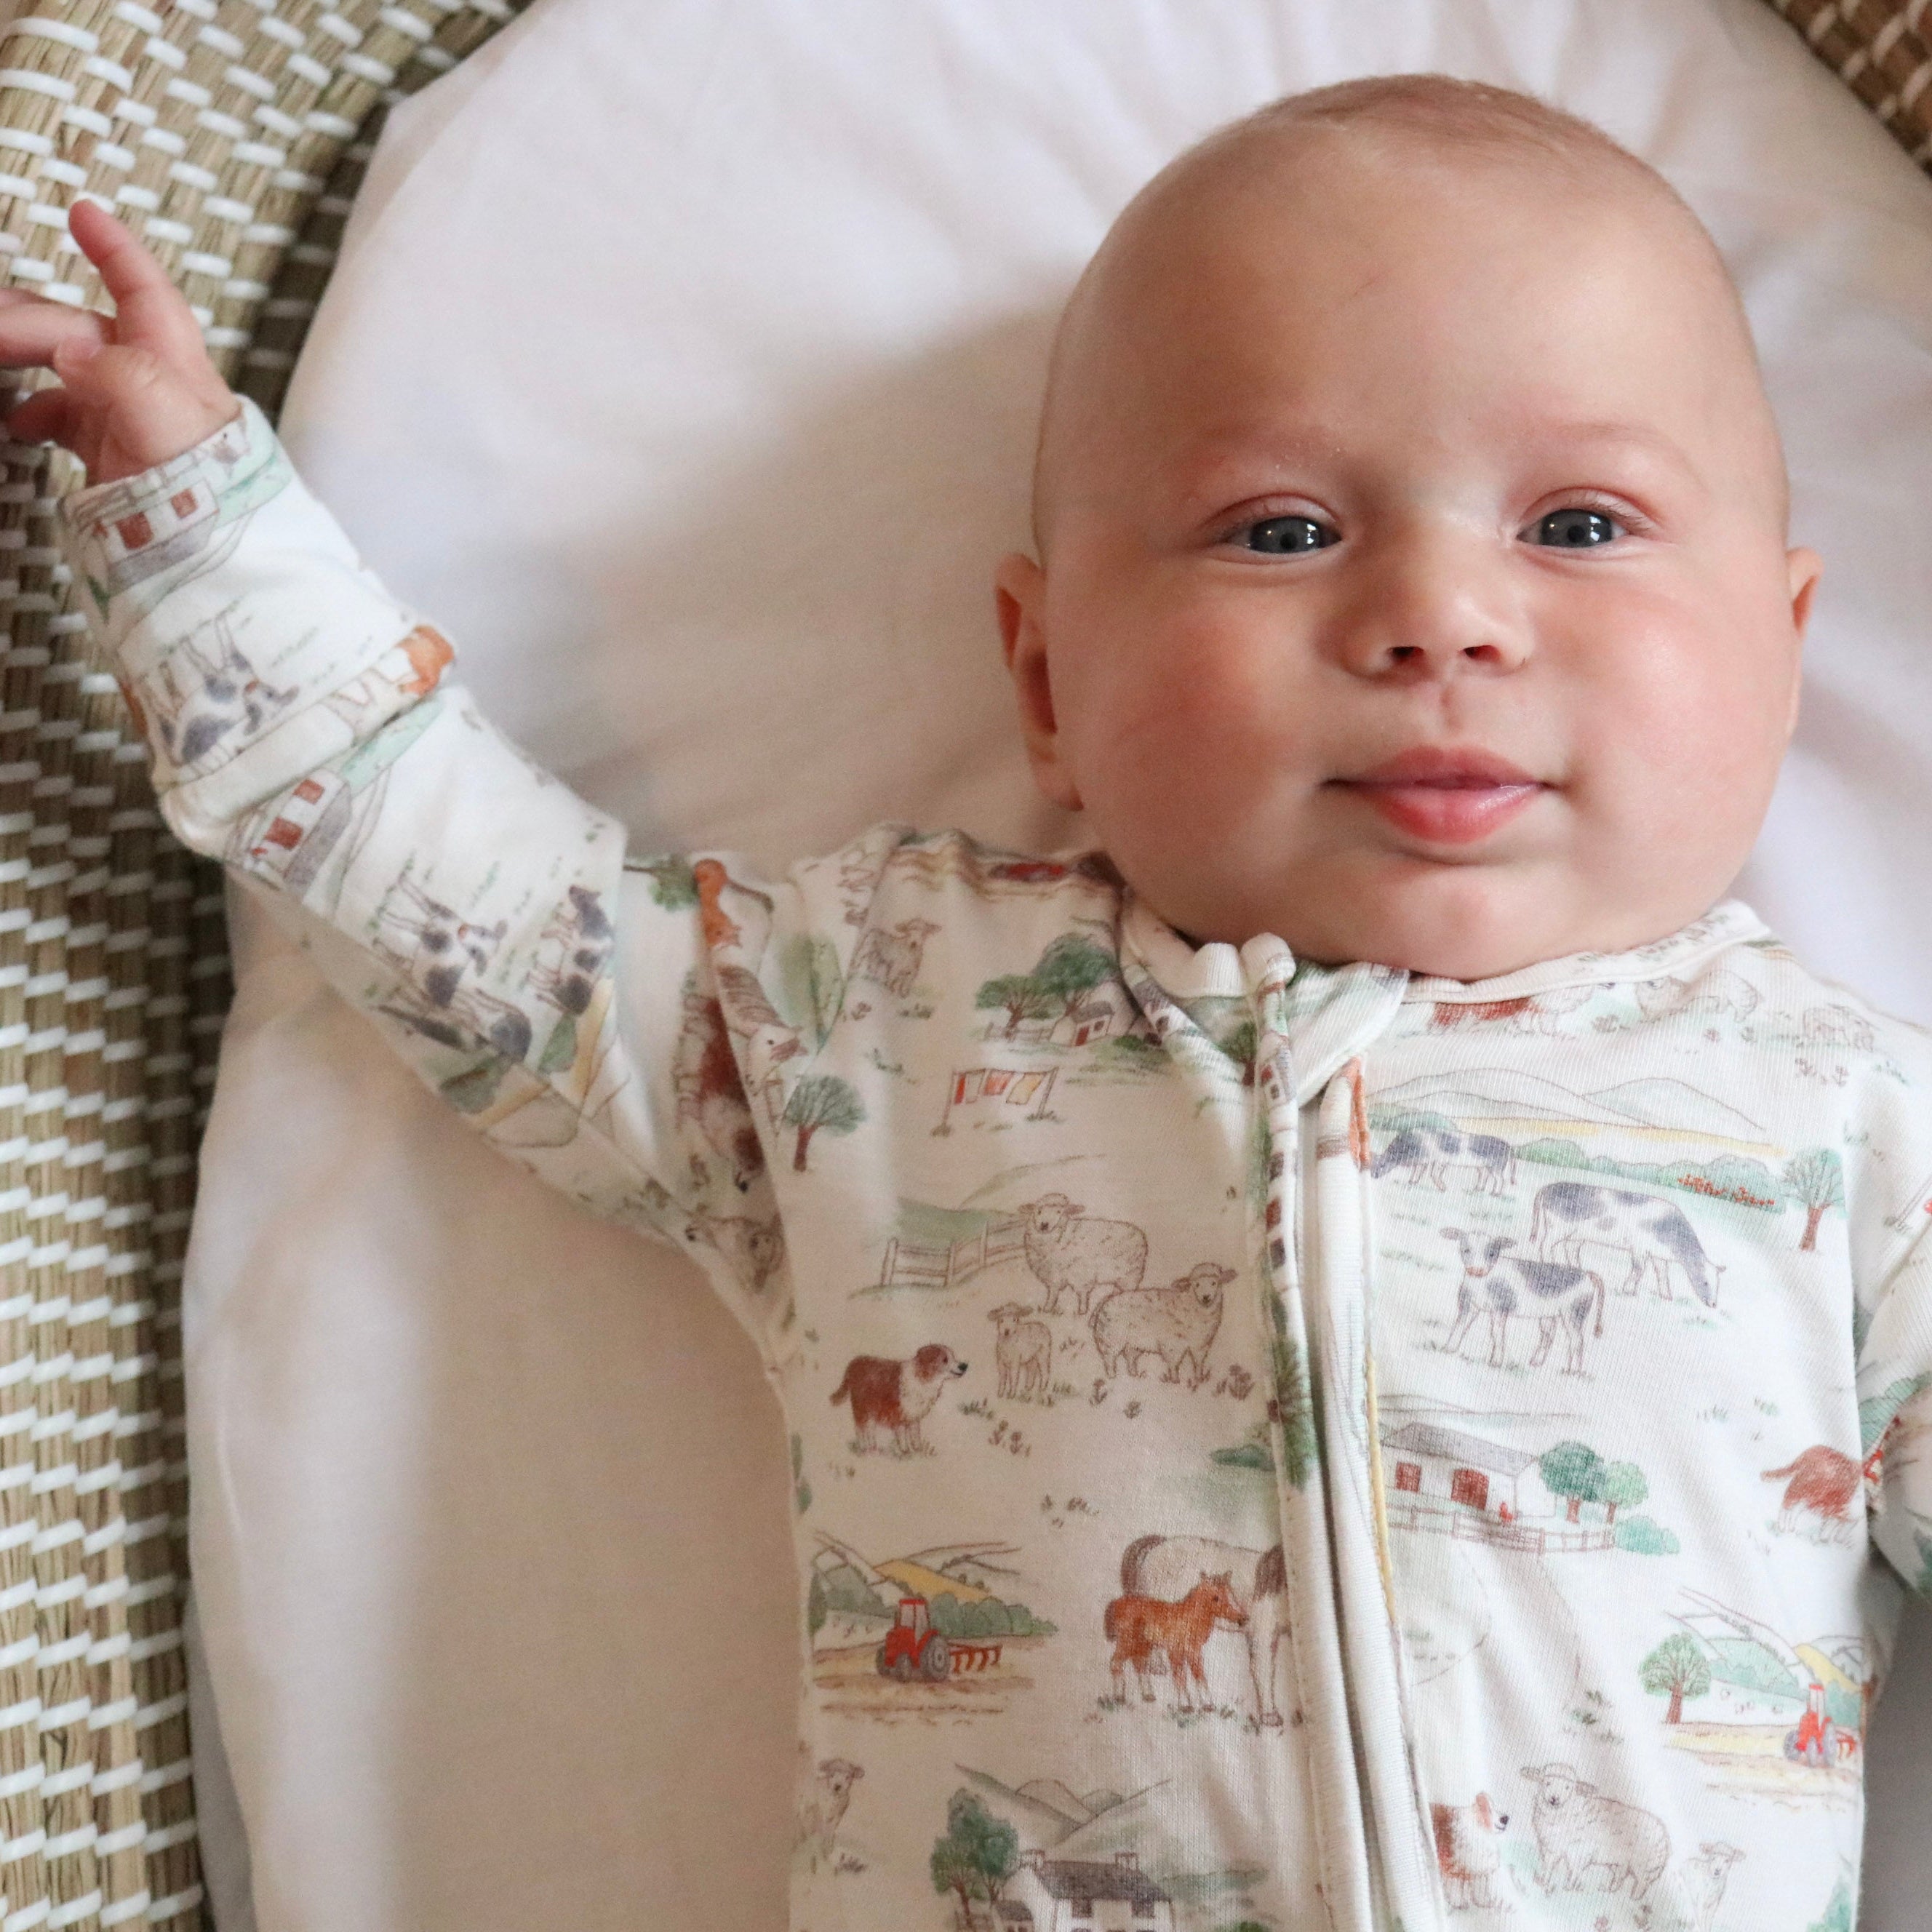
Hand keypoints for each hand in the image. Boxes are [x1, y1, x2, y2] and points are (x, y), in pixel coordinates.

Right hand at [0, 197, 240, 486]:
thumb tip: (71, 353)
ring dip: (17, 357)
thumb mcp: (171, 425)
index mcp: (172, 363)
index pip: (145, 291)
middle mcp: (150, 381)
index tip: (82, 213)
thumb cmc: (205, 491)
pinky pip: (59, 413)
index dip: (115, 249)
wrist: (220, 557)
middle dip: (24, 318)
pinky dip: (29, 409)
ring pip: (61, 365)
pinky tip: (11, 421)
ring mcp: (128, 415)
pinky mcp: (112, 450)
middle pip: (77, 326)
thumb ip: (125, 378)